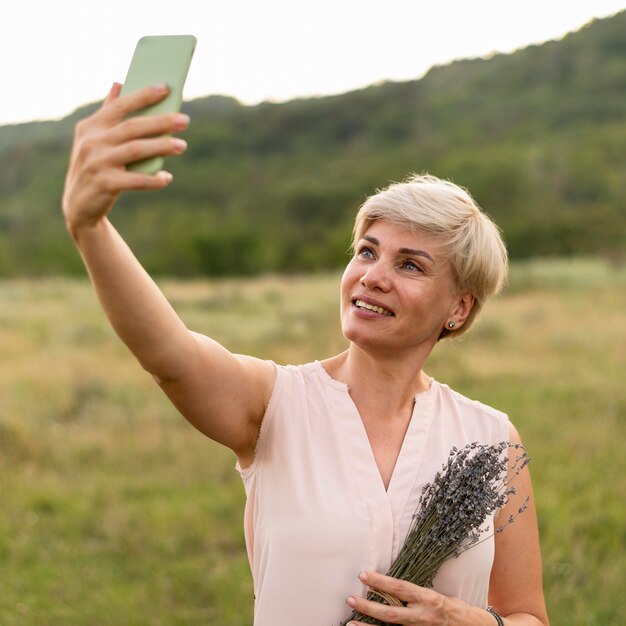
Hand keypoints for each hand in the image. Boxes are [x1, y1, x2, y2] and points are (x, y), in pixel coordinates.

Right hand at [62, 82, 189, 234]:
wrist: (78, 206)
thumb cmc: (93, 167)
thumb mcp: (93, 140)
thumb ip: (106, 113)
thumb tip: (118, 84)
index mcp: (90, 127)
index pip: (119, 106)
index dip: (143, 96)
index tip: (166, 88)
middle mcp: (92, 142)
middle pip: (132, 127)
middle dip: (160, 122)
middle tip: (185, 120)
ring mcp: (97, 163)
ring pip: (136, 150)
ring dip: (162, 146)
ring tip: (182, 145)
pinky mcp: (105, 184)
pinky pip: (136, 180)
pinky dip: (153, 179)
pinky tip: (167, 177)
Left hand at [346, 571, 449, 625]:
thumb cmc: (453, 608)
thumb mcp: (436, 595)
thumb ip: (415, 594)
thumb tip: (392, 587)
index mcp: (427, 598)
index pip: (399, 588)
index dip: (380, 581)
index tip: (363, 575)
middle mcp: (422, 616)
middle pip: (390, 613)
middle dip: (368, 607)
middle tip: (350, 599)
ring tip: (350, 623)